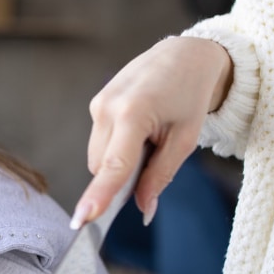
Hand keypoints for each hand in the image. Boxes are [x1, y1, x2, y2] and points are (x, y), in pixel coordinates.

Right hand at [72, 36, 232, 226]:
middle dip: (122, 176)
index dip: (99, 195)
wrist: (184, 55)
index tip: (82, 218)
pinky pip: (100, 142)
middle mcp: (107, 107)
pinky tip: (139, 128)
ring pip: (98, 157)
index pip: (114, 165)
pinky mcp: (96, 103)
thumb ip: (160, 176)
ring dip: (120, 161)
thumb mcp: (186, 139)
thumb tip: (143, 210)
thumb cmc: (190, 95)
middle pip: (103, 167)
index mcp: (133, 113)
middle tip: (155, 157)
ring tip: (150, 137)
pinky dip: (118, 147)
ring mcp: (98, 104)